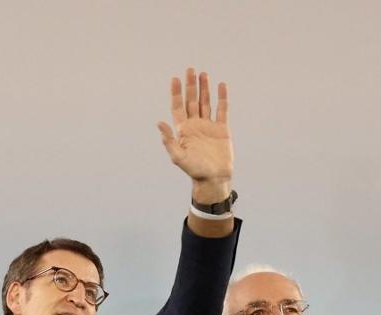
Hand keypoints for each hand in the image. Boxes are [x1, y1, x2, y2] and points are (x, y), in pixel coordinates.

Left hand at [159, 67, 233, 198]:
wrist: (214, 178)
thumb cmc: (194, 170)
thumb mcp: (178, 157)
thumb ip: (169, 140)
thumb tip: (159, 123)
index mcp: (183, 130)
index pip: (178, 107)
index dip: (176, 93)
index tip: (175, 78)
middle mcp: (195, 125)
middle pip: (192, 100)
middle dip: (190, 86)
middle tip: (190, 69)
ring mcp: (208, 126)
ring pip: (205, 102)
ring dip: (204, 88)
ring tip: (203, 74)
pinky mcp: (221, 129)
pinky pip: (221, 110)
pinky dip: (222, 98)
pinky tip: (221, 86)